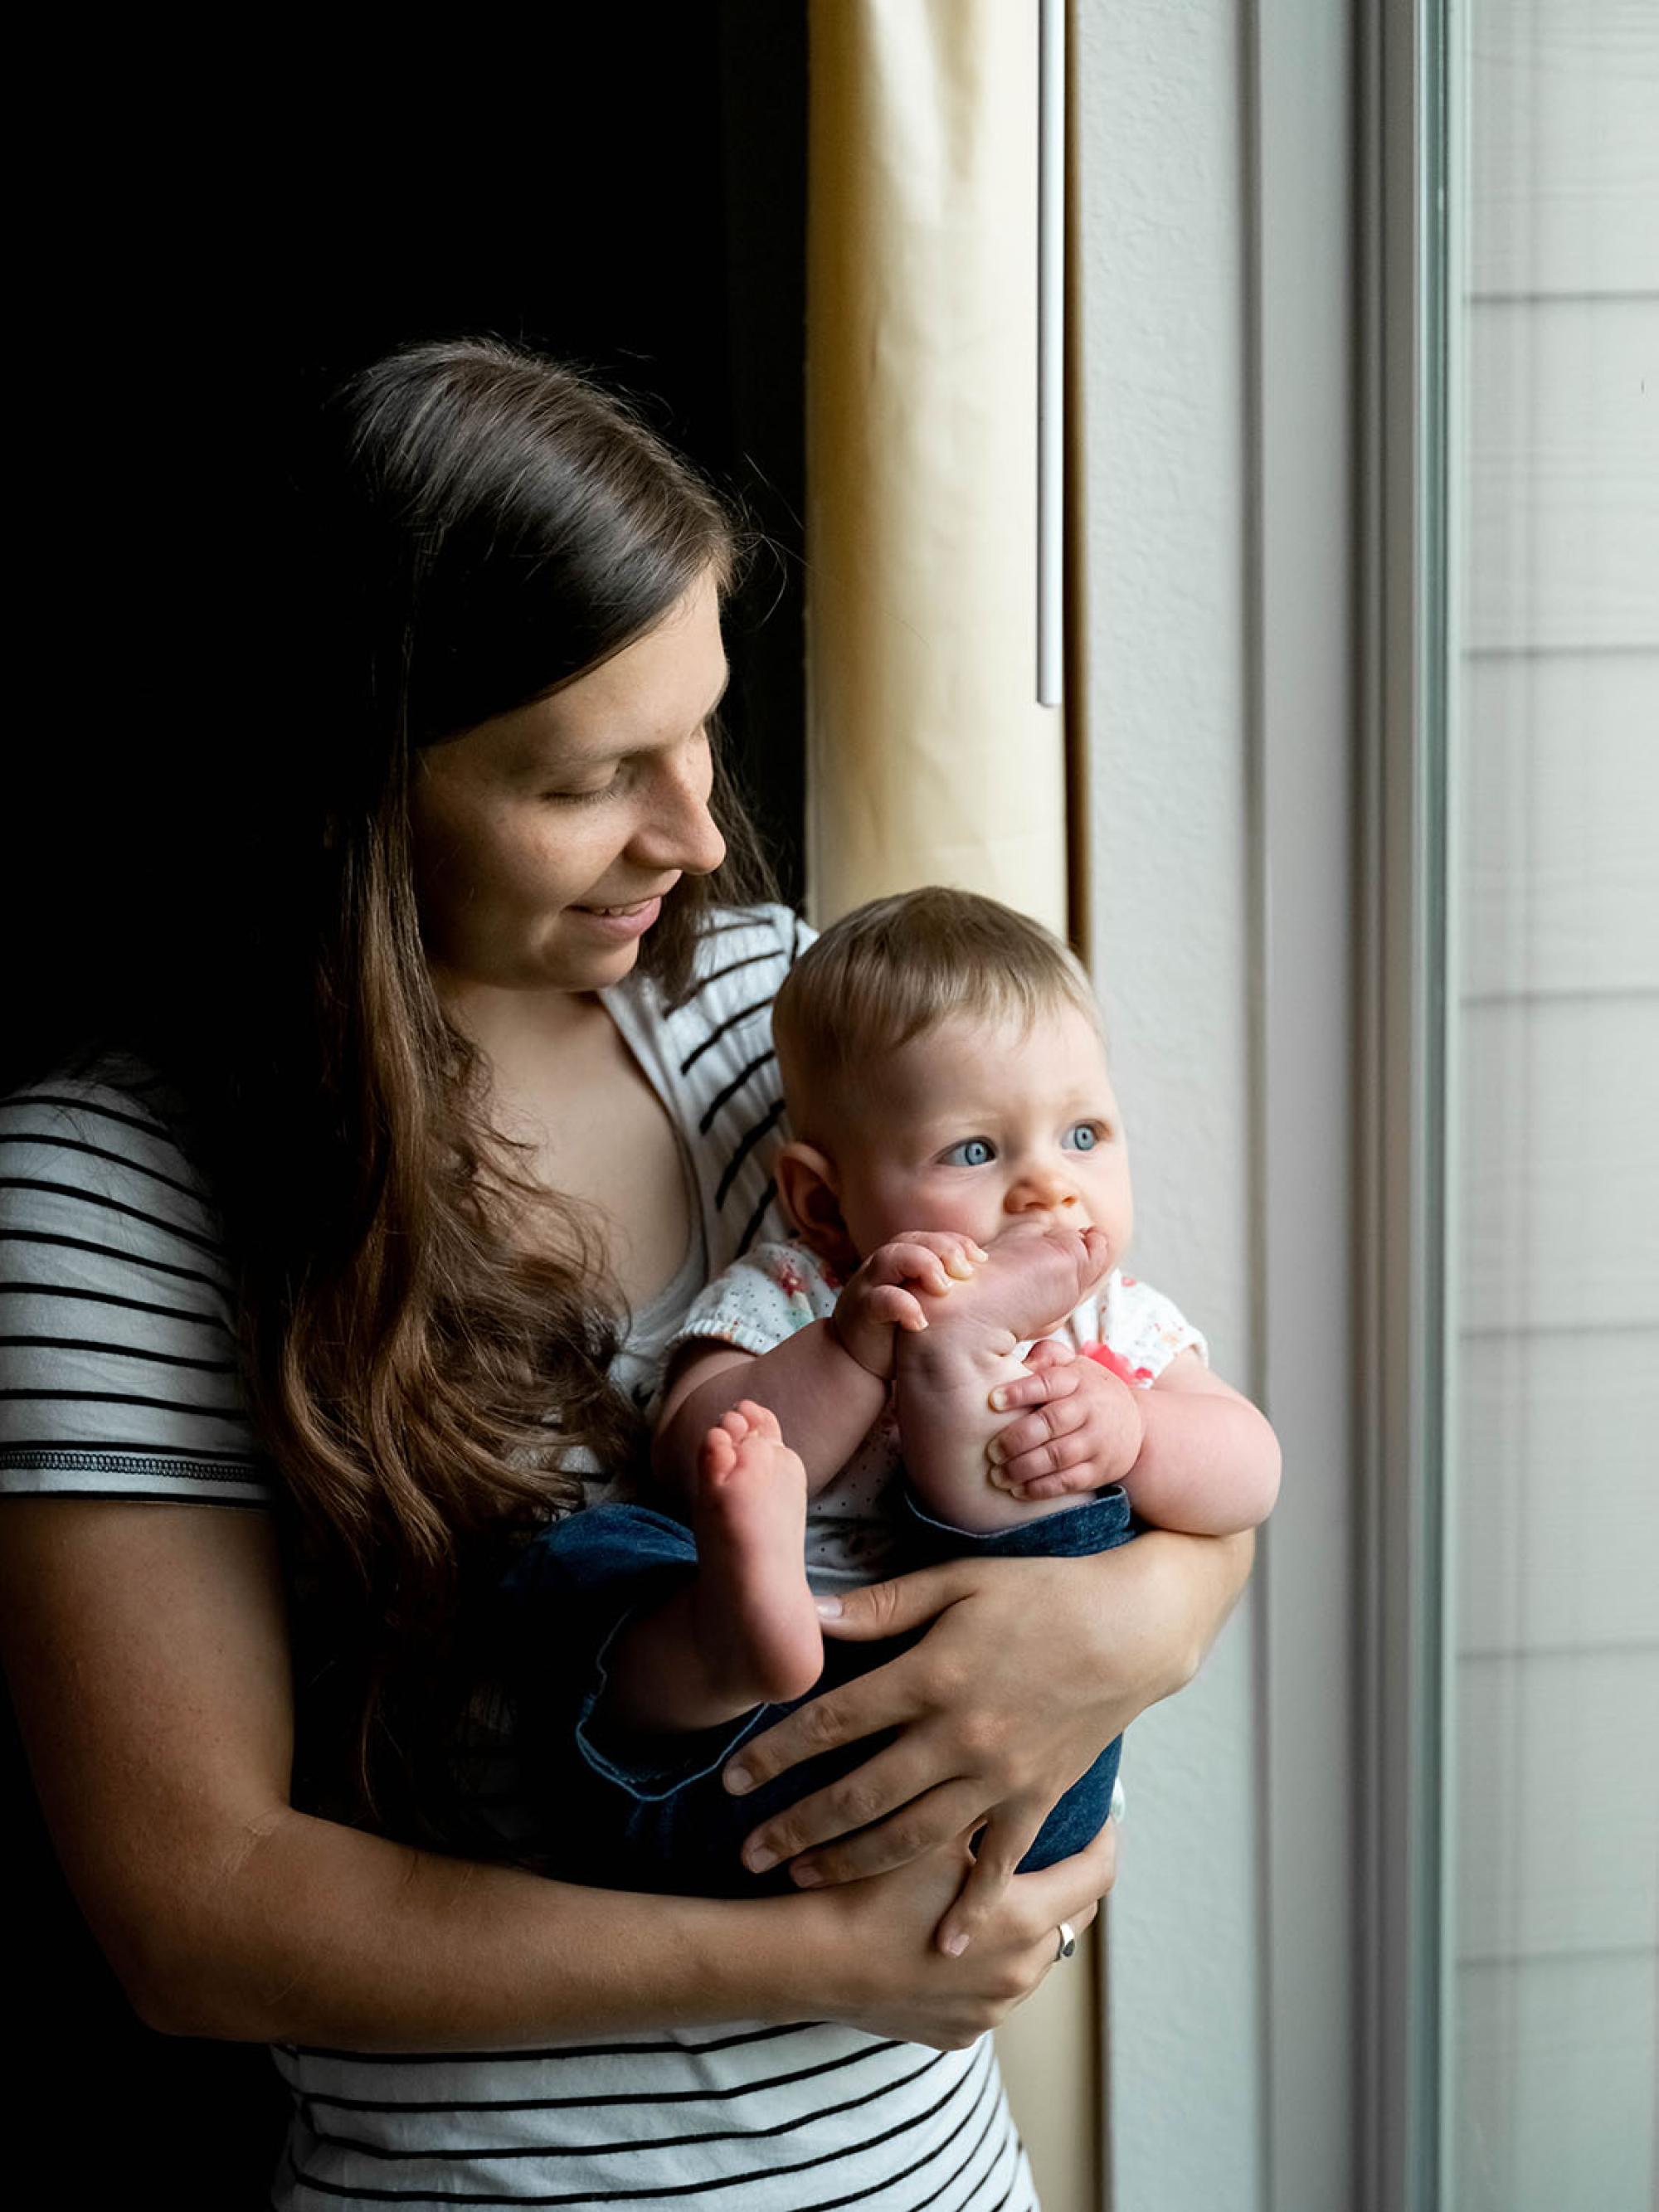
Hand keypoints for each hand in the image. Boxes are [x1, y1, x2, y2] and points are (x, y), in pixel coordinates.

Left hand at [723, 1550, 1159, 1955]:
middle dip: (796, 1826)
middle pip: (861, 1793)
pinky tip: (941, 1943)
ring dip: (852, 1863)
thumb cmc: (1043, 1592)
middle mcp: (961, 1736)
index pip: (834, 1721)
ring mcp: (1001, 1775)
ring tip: (801, 1879)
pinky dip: (972, 1907)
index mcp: (934, 1676)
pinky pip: (999, 1863)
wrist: (1136, 1627)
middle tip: (745, 1852)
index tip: (731, 1779)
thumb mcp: (958, 1581)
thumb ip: (883, 1605)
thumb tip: (812, 1616)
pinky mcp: (1039, 1798)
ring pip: (913, 1836)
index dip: (777, 1753)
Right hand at [806, 1820, 1116, 2048]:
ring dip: (1021, 1927)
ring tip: (992, 1892)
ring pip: (1030, 1961)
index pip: (1096, 1877)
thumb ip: (986, 1808)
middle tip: (1046, 1846)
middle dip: (1064, 1882)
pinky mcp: (957, 2033)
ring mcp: (990, 2011)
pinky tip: (950, 1936)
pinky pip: (988, 1993)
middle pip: (1068, 1921)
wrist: (812, 1960)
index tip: (1101, 1818)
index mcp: (1024, 1920)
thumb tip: (1022, 1773)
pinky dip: (983, 1965)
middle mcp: (1020, 1974)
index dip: (1103, 1841)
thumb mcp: (935, 1833)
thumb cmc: (873, 1888)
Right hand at [829, 1230, 987, 1379]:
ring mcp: (869, 1284)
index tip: (982, 1262)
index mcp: (903, 1257)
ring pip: (891, 1257)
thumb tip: (991, 1280)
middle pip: (913, 1240)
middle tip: (967, 1272)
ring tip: (944, 1289)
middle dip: (944, 1250)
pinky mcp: (861, 1311)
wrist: (858, 1362)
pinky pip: (879, 1299)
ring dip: (922, 1266)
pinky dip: (902, 1306)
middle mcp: (885, 1265)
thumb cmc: (901, 1328)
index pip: (933, 1238)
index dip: (958, 1244)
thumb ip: (948, 1287)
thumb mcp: (927, 1303)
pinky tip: (921, 1321)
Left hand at [986, 1340, 1144, 1498]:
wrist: (1136, 1424)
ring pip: (1058, 1456)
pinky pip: (1069, 1481)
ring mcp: (1097, 1441)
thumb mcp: (1074, 1365)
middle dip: (1017, 1439)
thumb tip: (1022, 1360)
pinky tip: (1019, 1490)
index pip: (1049, 1383)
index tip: (992, 1401)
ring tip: (998, 1475)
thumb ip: (1047, 1356)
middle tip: (991, 1451)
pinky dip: (1042, 1488)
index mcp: (1078, 1380)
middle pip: (1051, 1423)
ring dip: (1024, 1468)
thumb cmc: (1087, 1391)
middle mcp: (1090, 1409)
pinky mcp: (1100, 1469)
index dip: (1020, 1391)